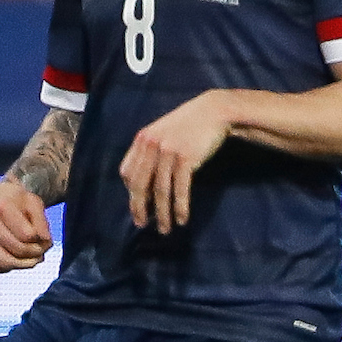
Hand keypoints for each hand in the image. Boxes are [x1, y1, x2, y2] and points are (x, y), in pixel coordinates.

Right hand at [0, 178, 52, 272]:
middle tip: (42, 249)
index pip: (27, 235)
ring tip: (33, 258)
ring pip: (5, 263)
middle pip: (18, 249)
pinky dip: (9, 267)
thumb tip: (45, 242)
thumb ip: (43, 223)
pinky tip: (17, 258)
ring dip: (24, 264)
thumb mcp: (37, 205)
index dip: (42, 240)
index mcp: (1, 207)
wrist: (3, 197)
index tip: (45, 236)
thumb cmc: (22, 202)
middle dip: (36, 252)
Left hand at [121, 92, 231, 233]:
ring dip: (162, 214)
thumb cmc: (189, 126)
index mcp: (141, 140)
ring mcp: (168, 152)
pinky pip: (179, 190)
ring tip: (164, 229)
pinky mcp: (186, 158)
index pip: (127, 172)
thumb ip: (150, 153)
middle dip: (140, 208)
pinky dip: (179, 207)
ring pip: (160, 191)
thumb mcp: (162, 133)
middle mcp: (151, 146)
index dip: (130, 192)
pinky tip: (181, 219)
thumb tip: (144, 184)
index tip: (135, 207)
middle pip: (140, 185)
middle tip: (142, 225)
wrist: (214, 111)